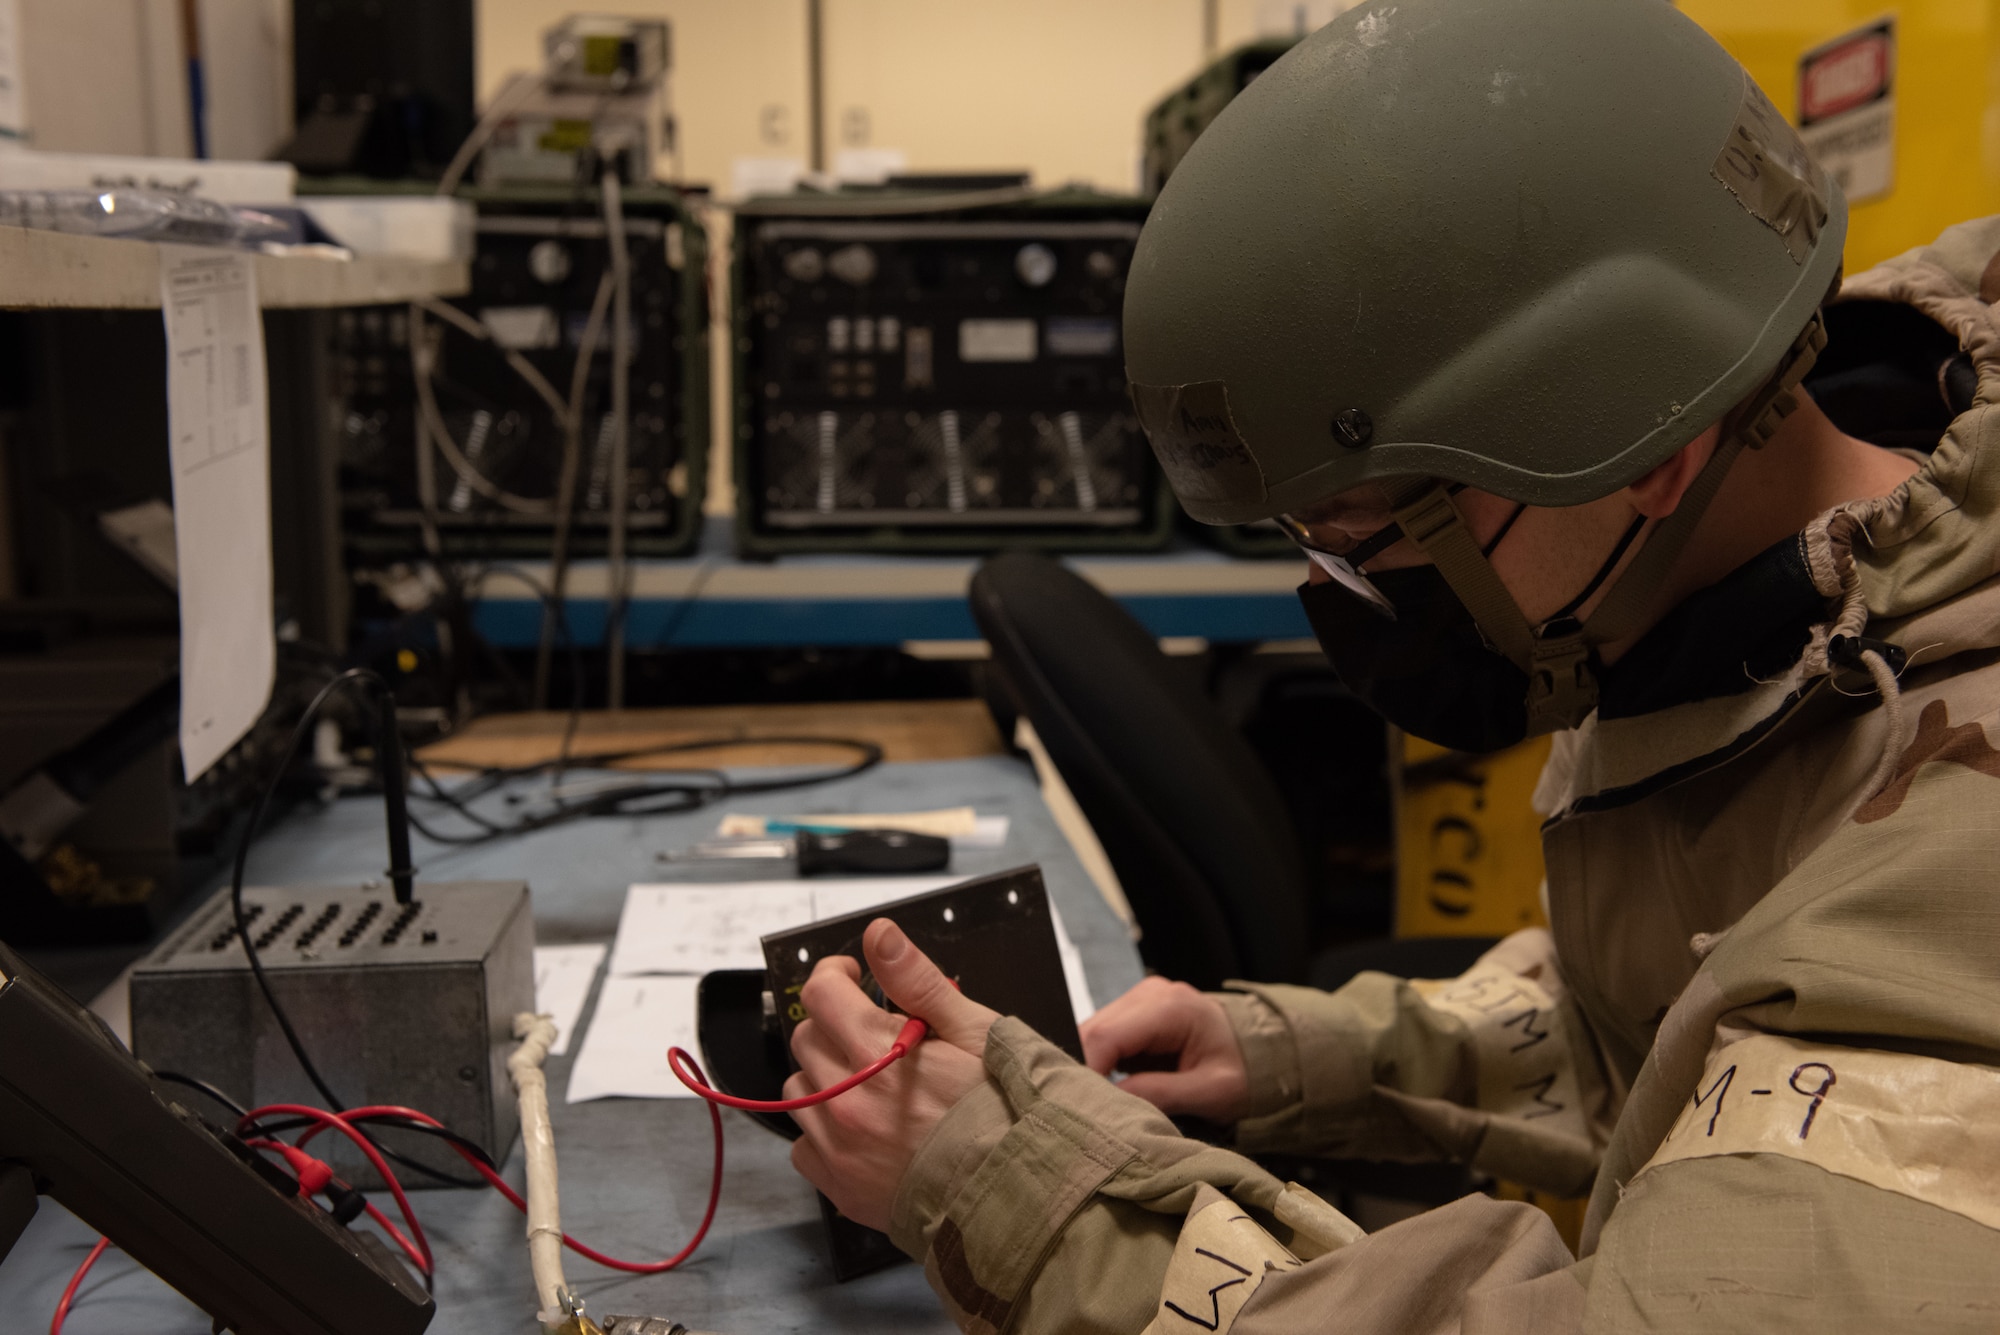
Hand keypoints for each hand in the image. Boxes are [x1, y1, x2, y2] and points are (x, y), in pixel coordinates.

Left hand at [786, 919, 998, 1231]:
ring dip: (827, 1076)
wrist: (1024, 1199)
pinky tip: (865, 1129)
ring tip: (874, 1083)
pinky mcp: (841, 1188)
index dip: (836, 975)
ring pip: (800, 1089)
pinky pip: (804, 1147)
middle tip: (876, 1033)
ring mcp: (839, 1148)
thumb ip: (918, 981)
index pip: (821, 993)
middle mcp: (848, 1101)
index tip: (853, 978)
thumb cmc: (1008, 1115)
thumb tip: (880, 936)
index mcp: (878, 1054)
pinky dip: (825, 1133)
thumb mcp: (978, 1032)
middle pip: (807, 1038)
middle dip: (836, 1024)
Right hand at [1079, 977, 1248, 1121]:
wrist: (1264, 1051)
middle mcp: (1149, 994)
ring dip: (1093, 1068)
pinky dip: (1102, 1064)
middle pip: (1093, 1031)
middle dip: (1086, 1071)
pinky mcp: (1135, 1014)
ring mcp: (1140, 1000)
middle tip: (1089, 1111)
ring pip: (1093, 1034)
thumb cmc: (1245, 1070)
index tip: (1084, 1108)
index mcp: (1171, 1007)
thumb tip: (1109, 1101)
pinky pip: (1105, 1038)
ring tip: (1103, 1102)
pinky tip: (1112, 1087)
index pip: (1106, 1035)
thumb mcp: (1211, 1092)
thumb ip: (1161, 1094)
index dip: (1087, 1071)